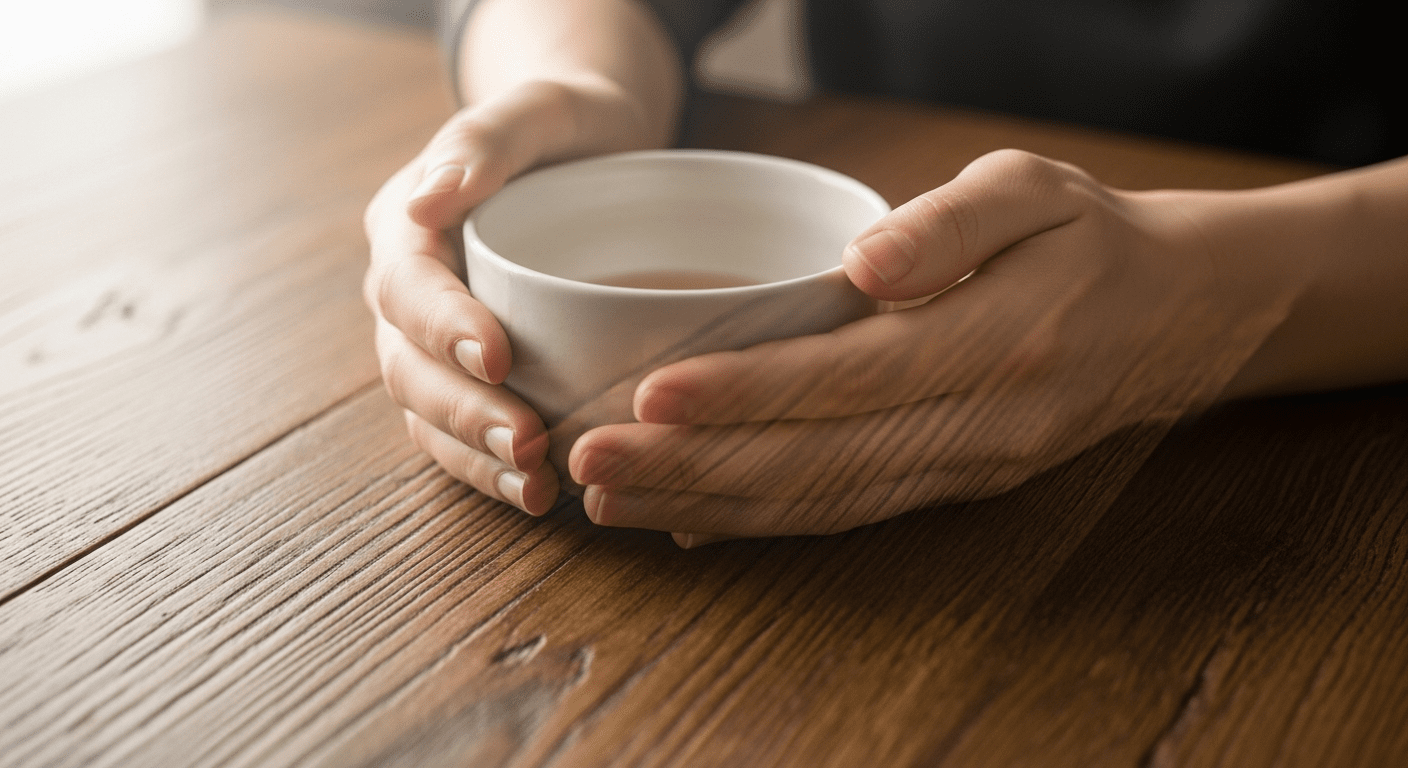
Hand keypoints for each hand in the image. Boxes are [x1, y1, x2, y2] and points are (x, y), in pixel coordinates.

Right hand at [364, 80, 652, 514]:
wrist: (597, 153)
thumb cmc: (570, 125)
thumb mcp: (541, 108)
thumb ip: (485, 142)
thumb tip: (427, 201)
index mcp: (408, 225)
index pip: (408, 284)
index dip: (444, 325)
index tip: (499, 355)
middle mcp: (408, 292)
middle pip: (409, 365)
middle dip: (465, 410)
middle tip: (530, 442)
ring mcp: (433, 343)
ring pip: (428, 413)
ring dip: (476, 456)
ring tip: (537, 487)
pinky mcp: (470, 378)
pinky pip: (460, 436)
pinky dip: (492, 470)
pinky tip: (540, 495)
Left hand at [569, 149, 1305, 543]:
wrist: (1177, 319)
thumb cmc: (1090, 239)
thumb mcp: (1035, 190)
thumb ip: (950, 222)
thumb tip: (864, 263)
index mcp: (998, 341)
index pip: (851, 377)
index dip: (749, 392)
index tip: (652, 393)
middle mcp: (979, 424)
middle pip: (819, 460)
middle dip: (696, 467)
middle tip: (591, 460)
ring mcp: (966, 469)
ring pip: (823, 504)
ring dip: (711, 507)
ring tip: (613, 498)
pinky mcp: (952, 486)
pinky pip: (846, 515)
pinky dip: (761, 523)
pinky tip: (686, 521)